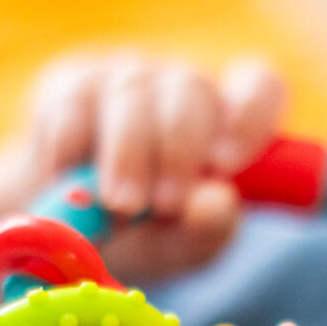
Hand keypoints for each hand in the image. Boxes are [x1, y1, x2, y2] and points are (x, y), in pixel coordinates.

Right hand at [21, 51, 285, 279]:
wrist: (67, 233)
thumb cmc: (146, 233)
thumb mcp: (183, 245)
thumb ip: (208, 229)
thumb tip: (218, 202)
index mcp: (227, 120)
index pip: (258, 87)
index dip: (249, 115)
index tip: (226, 165)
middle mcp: (182, 88)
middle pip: (190, 89)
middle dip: (177, 148)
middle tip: (164, 203)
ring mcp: (126, 79)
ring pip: (131, 94)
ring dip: (126, 154)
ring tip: (120, 207)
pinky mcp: (70, 85)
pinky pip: (72, 106)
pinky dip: (71, 152)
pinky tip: (69, 187)